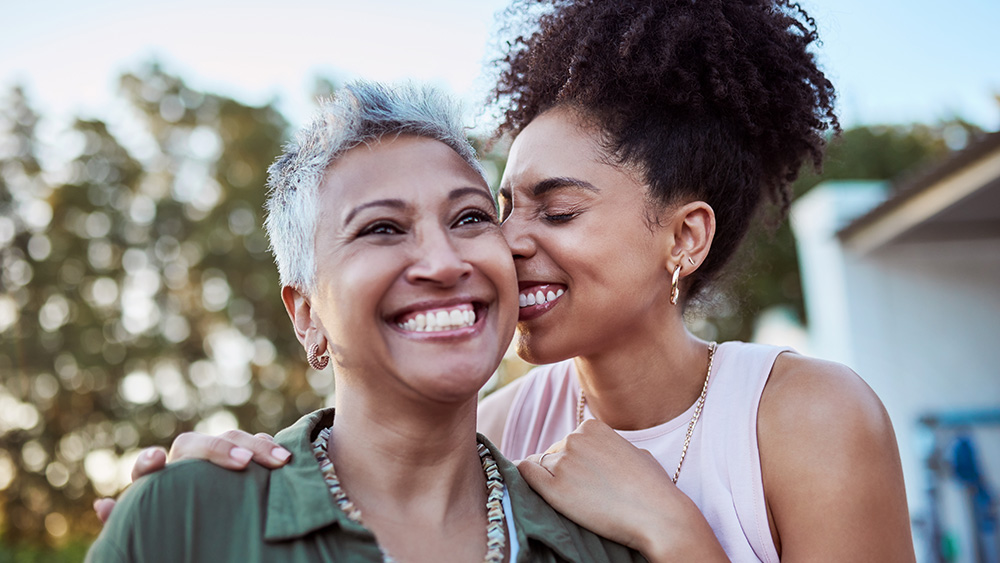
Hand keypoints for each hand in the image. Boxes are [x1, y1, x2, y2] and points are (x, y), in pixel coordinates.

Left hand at [93, 430, 289, 523]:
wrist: (202, 523)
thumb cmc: (175, 526)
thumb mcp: (153, 527)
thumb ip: (130, 517)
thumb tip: (100, 505)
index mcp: (158, 481)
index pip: (148, 467)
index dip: (149, 462)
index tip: (157, 460)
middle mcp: (186, 463)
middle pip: (198, 444)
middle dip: (221, 450)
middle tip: (244, 464)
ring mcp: (216, 457)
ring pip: (232, 438)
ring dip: (256, 446)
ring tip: (279, 462)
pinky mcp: (242, 458)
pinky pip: (256, 443)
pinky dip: (270, 446)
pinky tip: (285, 458)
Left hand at [516, 419, 726, 561]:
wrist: (658, 515)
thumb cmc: (652, 488)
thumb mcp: (634, 452)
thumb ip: (611, 447)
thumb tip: (599, 454)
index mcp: (591, 427)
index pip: (568, 442)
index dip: (573, 462)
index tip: (584, 478)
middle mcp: (574, 439)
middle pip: (552, 454)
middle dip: (561, 471)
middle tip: (581, 493)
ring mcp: (562, 462)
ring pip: (539, 466)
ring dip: (549, 481)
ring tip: (571, 500)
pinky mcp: (554, 488)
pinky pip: (526, 474)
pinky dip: (526, 480)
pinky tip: (533, 491)